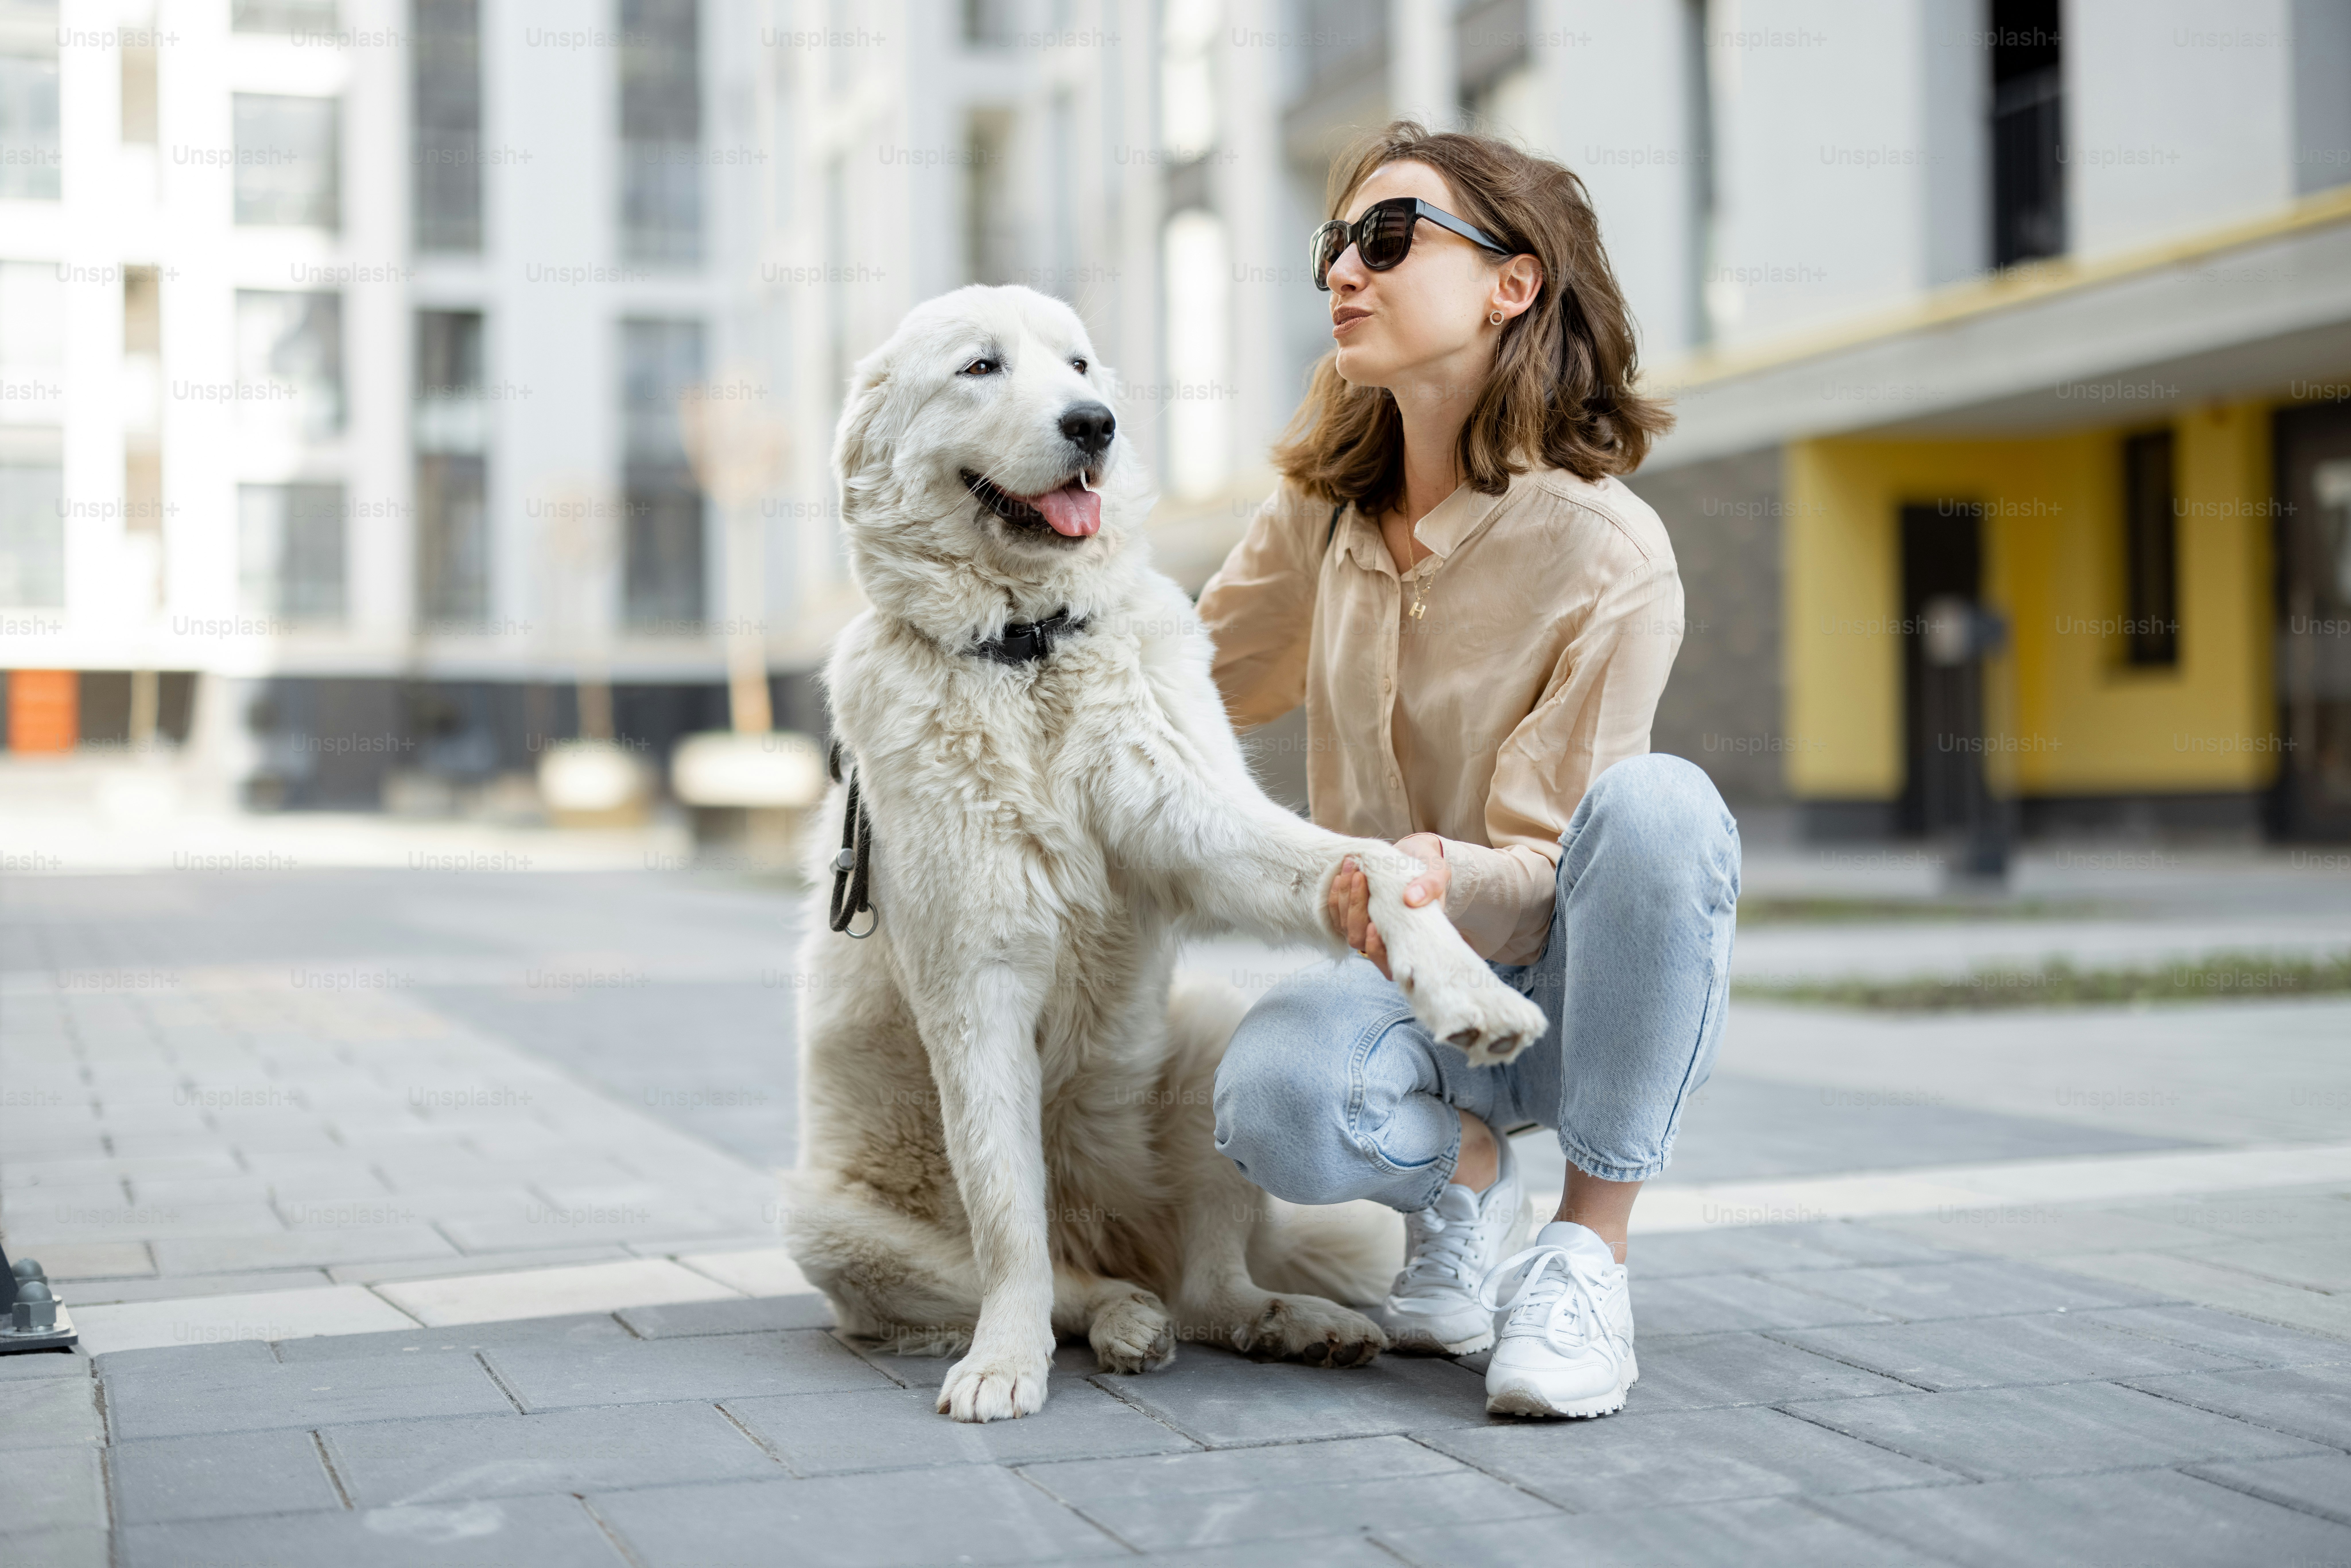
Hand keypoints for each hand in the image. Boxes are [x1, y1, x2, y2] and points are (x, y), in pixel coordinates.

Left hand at [1327, 833, 1449, 980]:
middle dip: (1356, 908)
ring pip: (1345, 926)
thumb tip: (1411, 899)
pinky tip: (1341, 874)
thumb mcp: (1437, 873)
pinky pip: (1335, 913)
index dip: (1377, 950)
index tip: (1374, 926)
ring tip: (1352, 867)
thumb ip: (1431, 886)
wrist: (1414, 854)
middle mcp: (1385, 938)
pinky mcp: (1352, 913)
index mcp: (1409, 939)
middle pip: (1359, 940)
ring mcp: (1365, 927)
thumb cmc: (1429, 870)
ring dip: (1345, 897)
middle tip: (1360, 876)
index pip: (1388, 963)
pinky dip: (1336, 895)